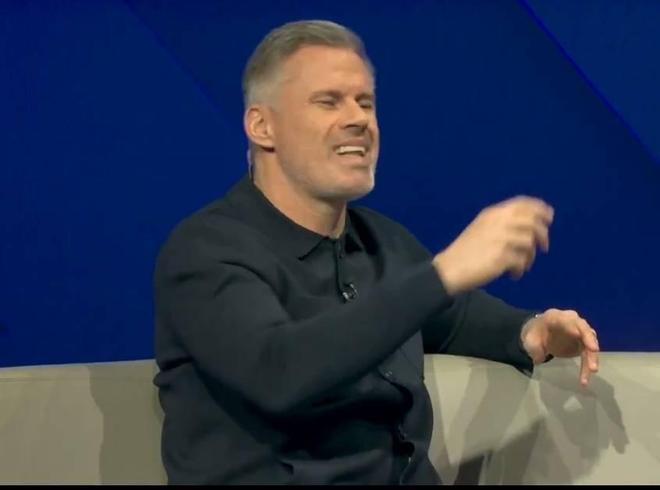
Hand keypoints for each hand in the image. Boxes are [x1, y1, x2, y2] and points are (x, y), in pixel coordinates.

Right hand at [433, 196, 553, 294]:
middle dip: (543, 234)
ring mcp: (501, 238)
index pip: (523, 203)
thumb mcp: (482, 228)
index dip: (540, 208)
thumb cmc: (465, 251)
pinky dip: (520, 268)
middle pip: (532, 221)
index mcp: (493, 213)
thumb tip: (530, 227)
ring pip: (529, 242)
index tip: (549, 216)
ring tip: (523, 265)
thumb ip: (503, 223)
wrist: (450, 268)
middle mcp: (499, 222)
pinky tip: (513, 274)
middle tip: (544, 247)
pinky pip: (522, 261)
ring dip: (530, 256)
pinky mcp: (502, 256)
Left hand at [520, 308, 599, 386]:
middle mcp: (572, 322)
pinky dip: (587, 366)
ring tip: (592, 370)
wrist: (539, 335)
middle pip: (585, 330)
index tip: (579, 334)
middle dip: (589, 340)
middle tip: (594, 350)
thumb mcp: (528, 339)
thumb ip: (533, 347)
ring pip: (589, 344)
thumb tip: (539, 359)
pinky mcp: (582, 345)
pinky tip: (584, 379)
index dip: (576, 327)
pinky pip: (588, 355)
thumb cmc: (534, 334)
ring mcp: (580, 333)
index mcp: (557, 317)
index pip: (568, 320)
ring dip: (592, 358)